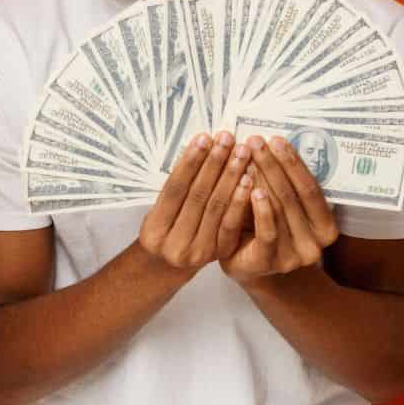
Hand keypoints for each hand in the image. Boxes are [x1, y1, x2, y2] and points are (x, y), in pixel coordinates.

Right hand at [136, 131, 250, 273]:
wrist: (169, 266)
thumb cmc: (164, 230)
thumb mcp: (157, 212)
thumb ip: (176, 188)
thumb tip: (200, 150)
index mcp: (154, 229)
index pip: (175, 189)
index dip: (190, 162)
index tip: (204, 138)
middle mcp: (175, 243)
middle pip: (198, 196)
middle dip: (214, 164)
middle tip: (227, 139)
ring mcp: (198, 251)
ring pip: (217, 208)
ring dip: (231, 177)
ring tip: (241, 153)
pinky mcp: (218, 255)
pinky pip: (232, 223)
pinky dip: (240, 200)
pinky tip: (249, 181)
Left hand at [217, 135, 339, 281]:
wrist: (247, 266)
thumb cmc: (262, 227)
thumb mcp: (280, 205)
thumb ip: (283, 182)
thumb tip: (273, 143)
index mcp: (326, 229)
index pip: (311, 189)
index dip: (293, 163)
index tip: (276, 140)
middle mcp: (315, 246)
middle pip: (294, 197)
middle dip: (273, 165)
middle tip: (256, 142)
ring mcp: (292, 257)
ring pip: (279, 210)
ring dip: (262, 180)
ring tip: (246, 157)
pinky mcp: (267, 264)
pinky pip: (266, 232)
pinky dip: (259, 208)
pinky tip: (251, 189)